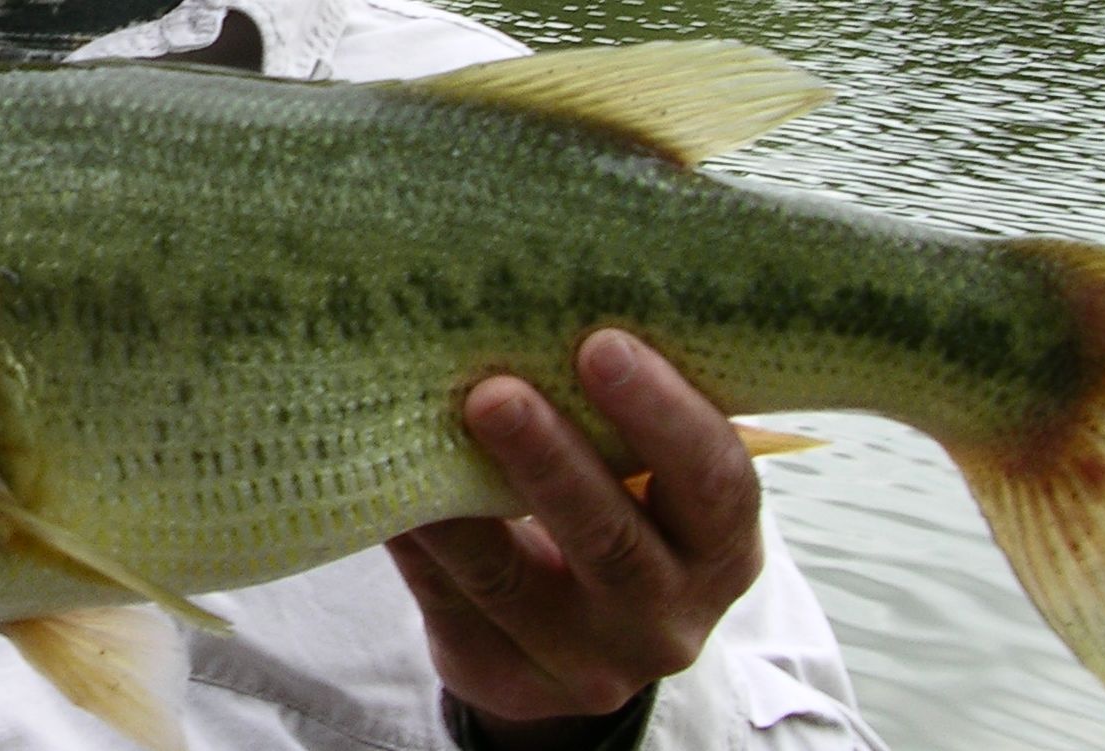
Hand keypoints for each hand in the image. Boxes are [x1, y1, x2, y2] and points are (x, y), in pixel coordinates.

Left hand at [385, 328, 764, 747]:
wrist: (577, 640)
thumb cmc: (620, 515)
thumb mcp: (649, 480)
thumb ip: (621, 417)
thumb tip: (536, 300)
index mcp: (720, 549)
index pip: (713, 482)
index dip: (663, 416)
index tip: (602, 344)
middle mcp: (666, 617)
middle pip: (610, 540)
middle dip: (551, 462)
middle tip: (495, 391)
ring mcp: (584, 662)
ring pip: (509, 580)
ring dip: (457, 505)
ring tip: (416, 435)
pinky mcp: (504, 678)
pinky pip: (448, 603)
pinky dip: (416, 540)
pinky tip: (384, 488)